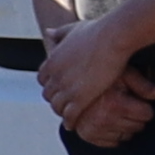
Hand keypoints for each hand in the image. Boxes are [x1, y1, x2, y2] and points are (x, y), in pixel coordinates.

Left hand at [31, 0, 152, 140]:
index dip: (52, 85)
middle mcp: (55, 76)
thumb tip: (48, 32)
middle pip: (48, 94)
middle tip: (65, 105)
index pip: (43, 79)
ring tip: (70, 116)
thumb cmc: (98, 31)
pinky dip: (70, 121)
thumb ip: (59, 34)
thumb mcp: (72, 30)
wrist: (112, 38)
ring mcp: (66, 88)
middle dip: (56, 99)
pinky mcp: (80, 98)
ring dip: (62, 112)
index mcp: (52, 61)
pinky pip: (69, 115)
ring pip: (56, 107)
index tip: (60, 88)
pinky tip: (74, 125)